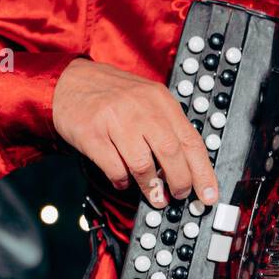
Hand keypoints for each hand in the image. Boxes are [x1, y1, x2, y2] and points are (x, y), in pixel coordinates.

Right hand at [53, 59, 218, 207]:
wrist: (70, 81)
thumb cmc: (112, 96)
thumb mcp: (147, 101)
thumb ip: (167, 129)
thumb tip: (188, 169)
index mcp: (160, 100)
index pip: (191, 140)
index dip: (202, 172)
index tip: (209, 195)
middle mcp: (141, 108)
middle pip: (171, 153)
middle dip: (180, 182)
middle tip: (180, 196)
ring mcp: (116, 120)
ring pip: (143, 164)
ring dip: (152, 188)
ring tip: (156, 197)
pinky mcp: (93, 134)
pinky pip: (115, 168)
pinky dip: (122, 181)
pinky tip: (124, 181)